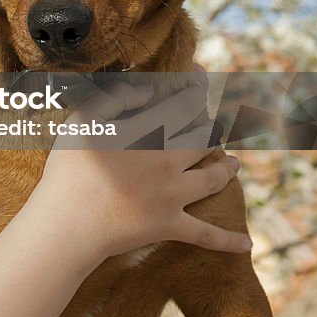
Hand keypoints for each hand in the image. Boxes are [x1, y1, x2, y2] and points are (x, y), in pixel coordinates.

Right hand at [33, 66, 250, 258]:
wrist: (70, 222)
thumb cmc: (69, 168)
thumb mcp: (83, 119)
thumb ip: (116, 97)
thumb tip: (149, 92)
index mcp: (149, 132)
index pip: (184, 103)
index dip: (196, 86)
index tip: (199, 73)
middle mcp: (169, 161)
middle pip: (203, 139)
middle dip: (212, 127)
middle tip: (213, 122)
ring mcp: (173, 195)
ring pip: (212, 178)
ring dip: (227, 169)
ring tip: (233, 164)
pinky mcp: (169, 225)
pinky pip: (205, 234)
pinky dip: (227, 240)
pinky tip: (248, 243)